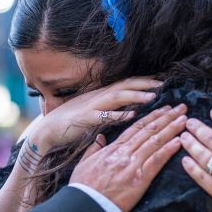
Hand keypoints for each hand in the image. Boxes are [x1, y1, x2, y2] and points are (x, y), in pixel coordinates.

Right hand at [28, 78, 161, 151]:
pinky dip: (118, 114)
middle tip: (163, 85)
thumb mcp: (92, 111)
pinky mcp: (85, 118)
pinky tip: (131, 115)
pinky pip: (104, 115)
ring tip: (152, 97)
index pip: (125, 84)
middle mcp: (98, 97)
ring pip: (117, 96)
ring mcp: (91, 106)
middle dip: (144, 84)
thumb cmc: (70, 122)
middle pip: (125, 85)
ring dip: (135, 96)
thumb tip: (126, 106)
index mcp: (101, 95)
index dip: (143, 81)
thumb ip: (108, 107)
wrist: (48, 130)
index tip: (160, 82)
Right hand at [70, 104, 186, 211]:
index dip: (153, 116)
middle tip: (182, 107)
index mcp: (113, 148)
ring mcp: (133, 165)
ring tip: (185, 119)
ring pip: (156, 142)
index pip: (136, 127)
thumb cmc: (84, 187)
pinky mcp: (140, 179)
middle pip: (150, 130)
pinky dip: (169, 150)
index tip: (164, 108)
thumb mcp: (84, 163)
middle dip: (167, 117)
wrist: (87, 206)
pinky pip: (157, 161)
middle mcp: (125, 153)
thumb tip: (101, 137)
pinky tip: (179, 141)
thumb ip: (94, 148)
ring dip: (172, 129)